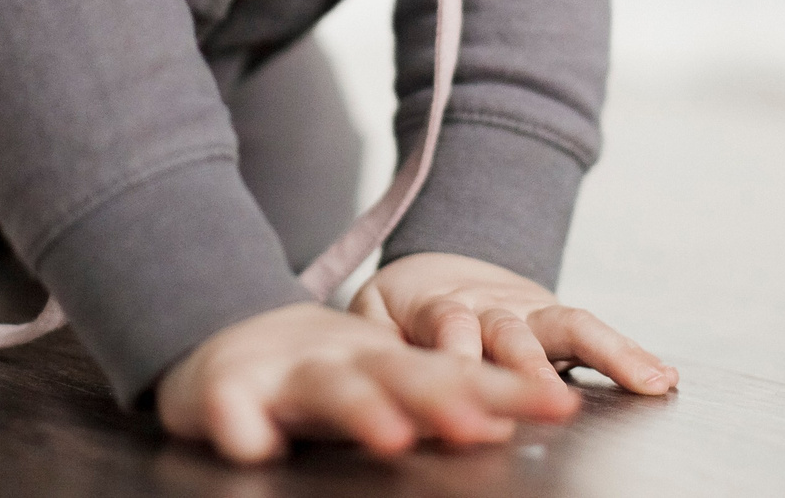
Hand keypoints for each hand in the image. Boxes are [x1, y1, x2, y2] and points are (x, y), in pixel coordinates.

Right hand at [157, 300, 577, 463]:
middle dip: (443, 399)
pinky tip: (253, 446)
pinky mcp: (223, 389)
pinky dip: (240, 422)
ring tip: (390, 437)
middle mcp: (344, 363)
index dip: (507, 389)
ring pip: (325, 388)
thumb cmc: (315, 375)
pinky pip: (229, 407)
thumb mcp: (379, 382)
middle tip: (483, 426)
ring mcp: (283, 374)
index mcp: (386, 366)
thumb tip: (506, 422)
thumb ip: (437, 397)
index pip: (456, 374)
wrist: (223, 339)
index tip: (560, 403)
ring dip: (359, 410)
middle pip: (400, 375)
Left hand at [351, 252, 677, 404]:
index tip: (465, 383)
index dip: (458, 355)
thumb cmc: (399, 309)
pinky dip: (630, 355)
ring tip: (644, 379)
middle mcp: (491, 305)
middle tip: (551, 396)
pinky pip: (597, 335)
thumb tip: (380, 387)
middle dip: (533, 365)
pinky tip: (662, 377)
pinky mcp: (558, 320)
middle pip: (513, 332)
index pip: (449, 328)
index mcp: (437, 304)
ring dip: (607, 353)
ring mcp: (531, 311)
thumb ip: (378, 345)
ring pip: (569, 326)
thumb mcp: (371, 318)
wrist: (435, 266)